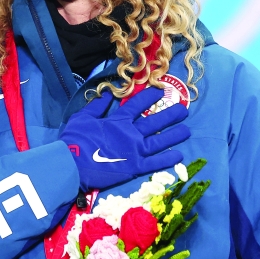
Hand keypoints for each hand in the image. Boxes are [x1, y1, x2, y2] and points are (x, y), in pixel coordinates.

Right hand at [60, 86, 189, 191]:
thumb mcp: (82, 118)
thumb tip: (106, 96)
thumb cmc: (75, 141)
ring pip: (160, 142)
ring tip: (187, 131)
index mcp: (118, 121)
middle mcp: (131, 134)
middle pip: (155, 122)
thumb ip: (96, 107)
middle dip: (170, 115)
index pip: (138, 105)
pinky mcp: (135, 167)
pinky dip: (167, 159)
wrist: (72, 165)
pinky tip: (179, 155)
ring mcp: (135, 151)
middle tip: (183, 111)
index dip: (150, 97)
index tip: (160, 91)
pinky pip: (155, 163)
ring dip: (174, 136)